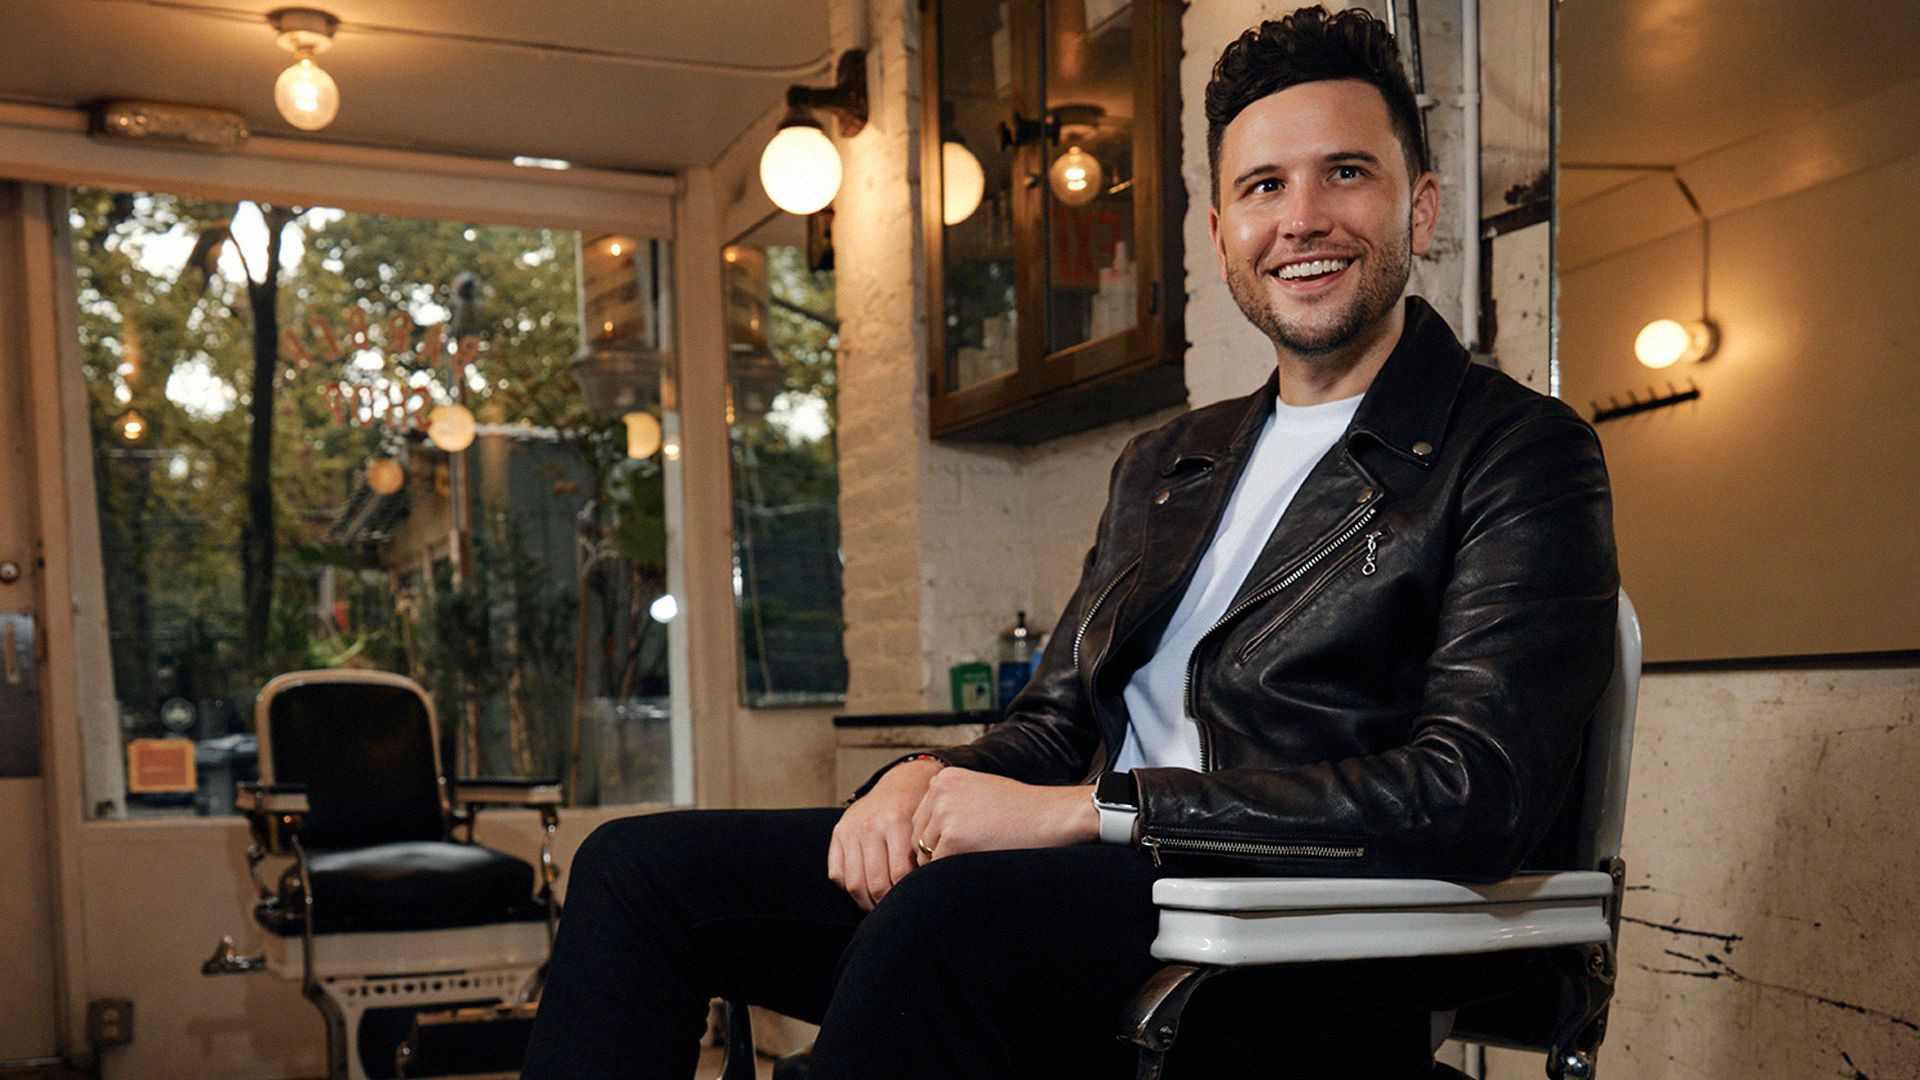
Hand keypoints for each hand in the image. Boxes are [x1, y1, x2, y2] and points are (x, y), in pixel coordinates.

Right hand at [828, 759, 941, 910]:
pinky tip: (864, 892)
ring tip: (880, 909)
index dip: (907, 895)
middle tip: (897, 913)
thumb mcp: (926, 826)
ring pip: (854, 883)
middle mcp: (870, 825)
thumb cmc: (921, 810)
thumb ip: (924, 855)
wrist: (902, 781)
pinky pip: (838, 873)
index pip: (900, 874)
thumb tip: (925, 895)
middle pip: (876, 883)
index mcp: (896, 821)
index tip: (914, 904)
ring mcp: (851, 830)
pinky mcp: (838, 834)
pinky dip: (850, 888)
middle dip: (887, 905)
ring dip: (867, 903)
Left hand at [909, 768, 1097, 861]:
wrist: (1052, 816)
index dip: (938, 839)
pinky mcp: (953, 839)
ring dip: (947, 864)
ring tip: (978, 859)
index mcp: (943, 779)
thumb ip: (949, 807)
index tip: (964, 846)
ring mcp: (944, 815)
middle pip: (918, 838)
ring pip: (926, 855)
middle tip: (970, 858)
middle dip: (938, 853)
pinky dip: (954, 874)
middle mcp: (939, 792)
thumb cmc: (1021, 810)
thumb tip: (922, 843)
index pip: (920, 820)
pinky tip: (978, 866)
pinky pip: (939, 868)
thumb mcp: (978, 793)